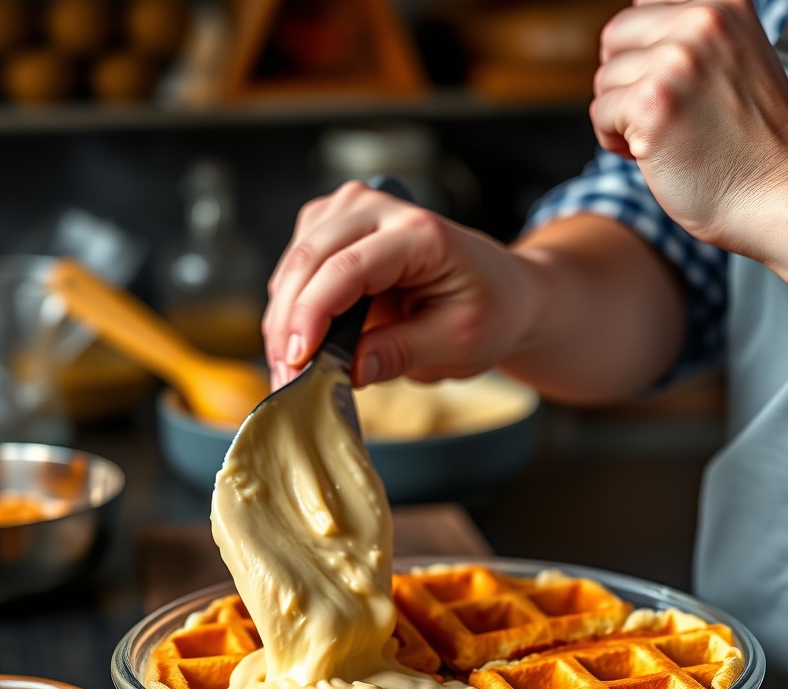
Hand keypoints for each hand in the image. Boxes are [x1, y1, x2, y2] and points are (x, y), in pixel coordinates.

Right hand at [262, 181, 536, 389]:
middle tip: (286, 380)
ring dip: (284, 318)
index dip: (312, 316)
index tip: (297, 362)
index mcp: (421, 233)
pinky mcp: (336, 226)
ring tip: (293, 370)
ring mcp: (354, 210)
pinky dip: (291, 306)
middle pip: (309, 260)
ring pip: (293, 262)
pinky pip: (296, 266)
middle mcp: (382, 208)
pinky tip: (302, 342)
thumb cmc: (490, 311)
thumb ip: (402, 352)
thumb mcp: (458, 343)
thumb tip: (347, 370)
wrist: (504, 292)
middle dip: (288, 325)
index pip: (347, 268)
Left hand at [590, 0, 787, 254]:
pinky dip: (614, 141)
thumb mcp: (737, 61)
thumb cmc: (757, 146)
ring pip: (604, 79)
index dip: (642, 51)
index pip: (644, 4)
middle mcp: (701, 20)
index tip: (663, 87)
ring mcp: (676, 60)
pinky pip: (600, 113)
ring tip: (661, 140)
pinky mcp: (651, 103)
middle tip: (656, 118)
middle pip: (616, 37)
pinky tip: (649, 155)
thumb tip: (632, 39)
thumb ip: (694, 39)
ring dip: (620, 116)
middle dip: (624, 82)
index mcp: (723, 2)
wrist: (784, 193)